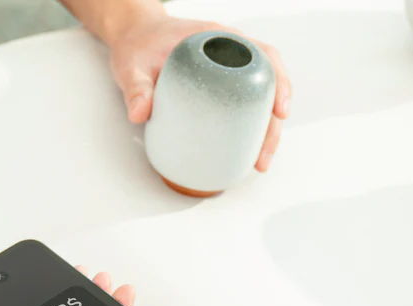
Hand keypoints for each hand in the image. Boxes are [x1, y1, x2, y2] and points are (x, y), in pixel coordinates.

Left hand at [108, 11, 290, 171]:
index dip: (278, 83)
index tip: (279, 112)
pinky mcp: (218, 87)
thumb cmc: (137, 46)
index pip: (264, 56)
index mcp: (219, 39)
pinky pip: (242, 104)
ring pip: (258, 99)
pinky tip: (244, 151)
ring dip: (264, 130)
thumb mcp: (132, 67)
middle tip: (263, 156)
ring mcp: (226, 71)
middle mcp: (229, 52)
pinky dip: (248, 127)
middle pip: (268, 84)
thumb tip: (139, 113)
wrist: (133, 38)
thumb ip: (136, 88)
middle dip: (273, 123)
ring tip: (258, 161)